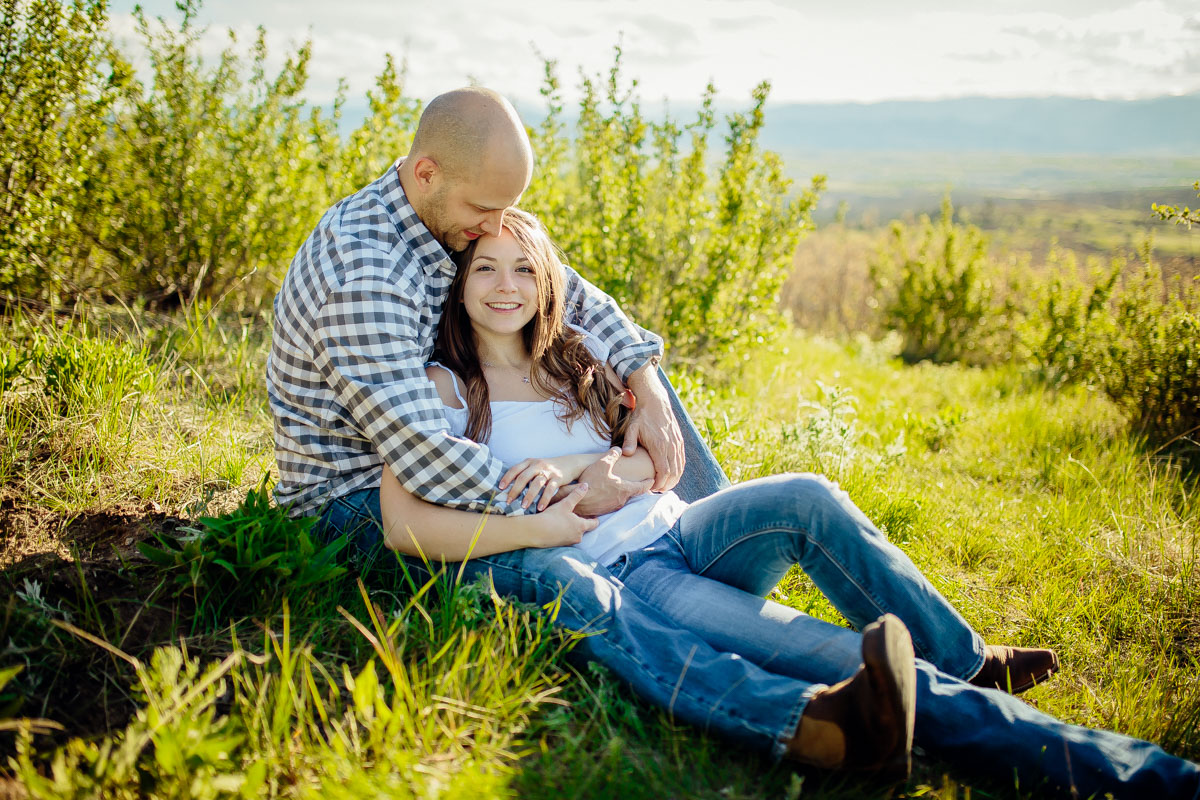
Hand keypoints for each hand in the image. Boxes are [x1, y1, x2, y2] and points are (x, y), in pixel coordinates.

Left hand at [499, 453, 593, 510]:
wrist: (570, 463)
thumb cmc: (548, 469)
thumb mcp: (535, 466)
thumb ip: (524, 474)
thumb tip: (508, 489)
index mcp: (529, 462)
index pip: (515, 469)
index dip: (506, 478)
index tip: (500, 489)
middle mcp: (537, 464)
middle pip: (523, 477)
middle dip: (515, 490)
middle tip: (509, 502)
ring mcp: (548, 471)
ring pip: (536, 483)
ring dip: (529, 496)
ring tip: (523, 507)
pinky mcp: (558, 477)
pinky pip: (550, 489)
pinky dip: (544, 499)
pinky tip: (540, 508)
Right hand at [527, 483, 598, 547]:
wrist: (536, 531)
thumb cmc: (552, 517)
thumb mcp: (565, 504)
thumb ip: (576, 495)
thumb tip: (586, 485)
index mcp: (581, 526)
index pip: (594, 524)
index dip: (594, 518)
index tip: (593, 515)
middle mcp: (577, 537)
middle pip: (584, 529)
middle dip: (581, 523)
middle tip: (576, 516)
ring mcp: (569, 543)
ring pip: (574, 534)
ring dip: (571, 528)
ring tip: (565, 520)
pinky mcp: (560, 546)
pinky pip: (565, 538)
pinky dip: (563, 533)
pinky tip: (556, 527)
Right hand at [572, 447, 652, 515]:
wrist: (578, 501)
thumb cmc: (592, 482)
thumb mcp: (602, 464)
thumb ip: (612, 456)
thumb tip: (618, 449)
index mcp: (625, 489)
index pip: (642, 487)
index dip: (648, 483)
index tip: (653, 481)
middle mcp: (621, 500)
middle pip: (632, 494)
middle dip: (634, 488)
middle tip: (636, 483)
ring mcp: (612, 507)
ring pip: (621, 499)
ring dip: (620, 494)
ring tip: (617, 488)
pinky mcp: (603, 511)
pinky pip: (610, 504)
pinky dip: (610, 499)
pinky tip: (604, 494)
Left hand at [624, 365, 684, 491]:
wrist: (655, 401)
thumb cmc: (642, 416)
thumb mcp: (632, 428)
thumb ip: (629, 442)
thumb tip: (626, 454)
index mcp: (659, 446)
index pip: (663, 471)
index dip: (659, 483)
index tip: (652, 488)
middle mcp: (671, 446)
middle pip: (673, 473)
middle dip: (667, 484)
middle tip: (658, 491)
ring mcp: (677, 444)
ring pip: (679, 467)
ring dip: (674, 479)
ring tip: (666, 486)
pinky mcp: (679, 441)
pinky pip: (682, 459)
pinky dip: (679, 469)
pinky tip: (673, 474)